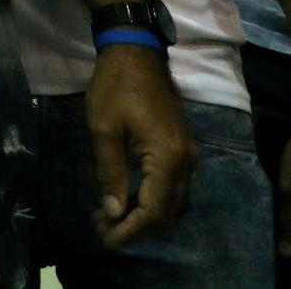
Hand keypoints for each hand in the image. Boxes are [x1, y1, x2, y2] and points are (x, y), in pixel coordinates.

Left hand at [85, 45, 194, 245]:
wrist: (136, 52)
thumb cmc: (114, 87)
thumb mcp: (103, 129)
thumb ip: (110, 173)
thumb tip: (113, 212)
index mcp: (168, 158)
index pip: (154, 210)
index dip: (130, 229)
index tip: (105, 239)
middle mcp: (186, 161)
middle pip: (168, 211)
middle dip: (136, 226)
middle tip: (102, 229)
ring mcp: (188, 155)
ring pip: (173, 201)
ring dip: (144, 214)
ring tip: (110, 217)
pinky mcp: (183, 148)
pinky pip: (173, 186)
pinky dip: (153, 198)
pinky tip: (127, 197)